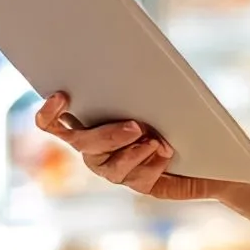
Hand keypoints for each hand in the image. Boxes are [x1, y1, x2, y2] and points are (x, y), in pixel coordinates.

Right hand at [33, 93, 226, 200]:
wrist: (200, 144)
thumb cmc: (163, 110)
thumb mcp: (147, 96)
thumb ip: (130, 88)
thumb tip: (122, 67)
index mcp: (86, 125)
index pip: (51, 124)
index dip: (49, 113)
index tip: (61, 96)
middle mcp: (94, 150)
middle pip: (87, 145)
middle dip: (110, 135)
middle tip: (136, 126)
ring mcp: (114, 168)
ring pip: (113, 166)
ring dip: (134, 153)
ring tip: (155, 141)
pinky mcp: (139, 182)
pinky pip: (139, 179)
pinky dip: (152, 164)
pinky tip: (164, 153)